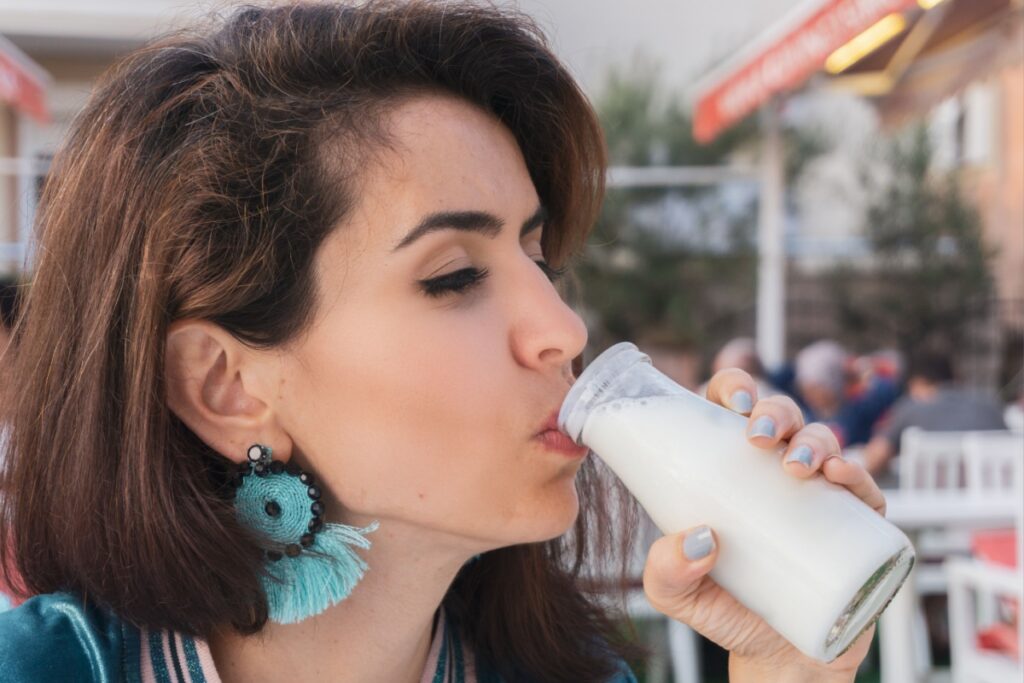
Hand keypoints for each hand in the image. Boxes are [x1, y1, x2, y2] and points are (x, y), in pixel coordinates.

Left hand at [641, 368, 886, 678]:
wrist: (777, 659)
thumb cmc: (722, 610)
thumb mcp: (676, 593)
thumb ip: (667, 570)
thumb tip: (699, 538)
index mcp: (729, 467)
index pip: (731, 408)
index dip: (734, 387)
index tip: (731, 400)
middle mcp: (775, 472)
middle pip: (780, 415)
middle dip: (773, 410)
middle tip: (758, 437)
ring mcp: (818, 494)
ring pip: (823, 441)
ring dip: (813, 439)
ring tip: (796, 466)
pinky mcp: (856, 524)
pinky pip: (864, 487)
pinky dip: (856, 473)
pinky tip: (839, 475)